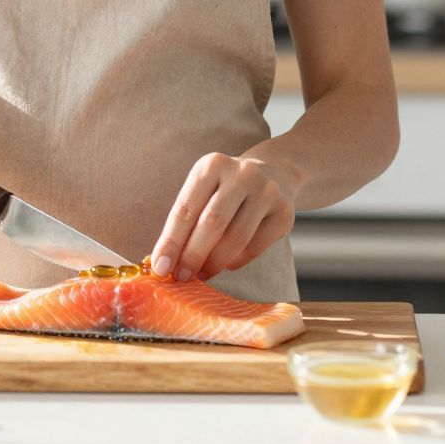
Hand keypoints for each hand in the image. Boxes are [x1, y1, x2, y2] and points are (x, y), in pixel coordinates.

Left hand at [150, 153, 297, 282]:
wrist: (274, 174)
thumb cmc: (225, 191)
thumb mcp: (204, 192)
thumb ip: (186, 222)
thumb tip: (165, 263)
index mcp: (212, 165)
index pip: (185, 209)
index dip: (171, 242)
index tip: (160, 268)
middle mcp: (242, 174)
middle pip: (212, 223)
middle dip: (193, 255)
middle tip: (181, 278)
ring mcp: (267, 192)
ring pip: (236, 238)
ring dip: (214, 263)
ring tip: (202, 274)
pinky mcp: (284, 213)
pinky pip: (255, 247)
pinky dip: (236, 261)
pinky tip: (226, 263)